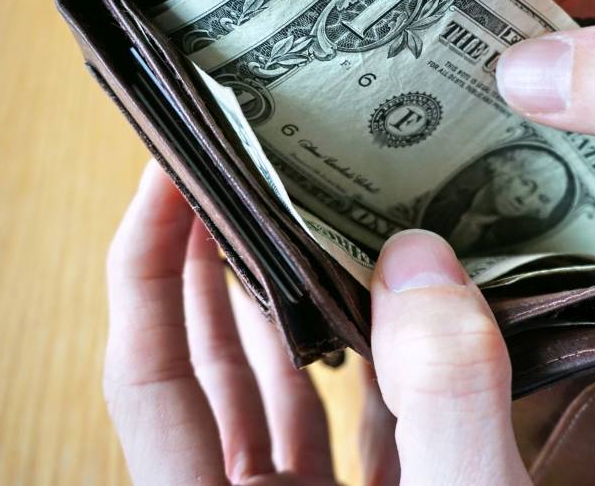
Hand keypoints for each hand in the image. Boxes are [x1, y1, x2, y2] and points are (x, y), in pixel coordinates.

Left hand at [104, 161, 530, 484]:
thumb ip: (446, 402)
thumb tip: (420, 265)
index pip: (155, 381)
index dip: (148, 270)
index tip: (168, 176)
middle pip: (204, 373)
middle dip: (207, 265)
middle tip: (229, 170)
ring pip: (276, 394)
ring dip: (282, 305)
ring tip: (298, 217)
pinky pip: (356, 424)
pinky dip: (369, 359)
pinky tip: (390, 307)